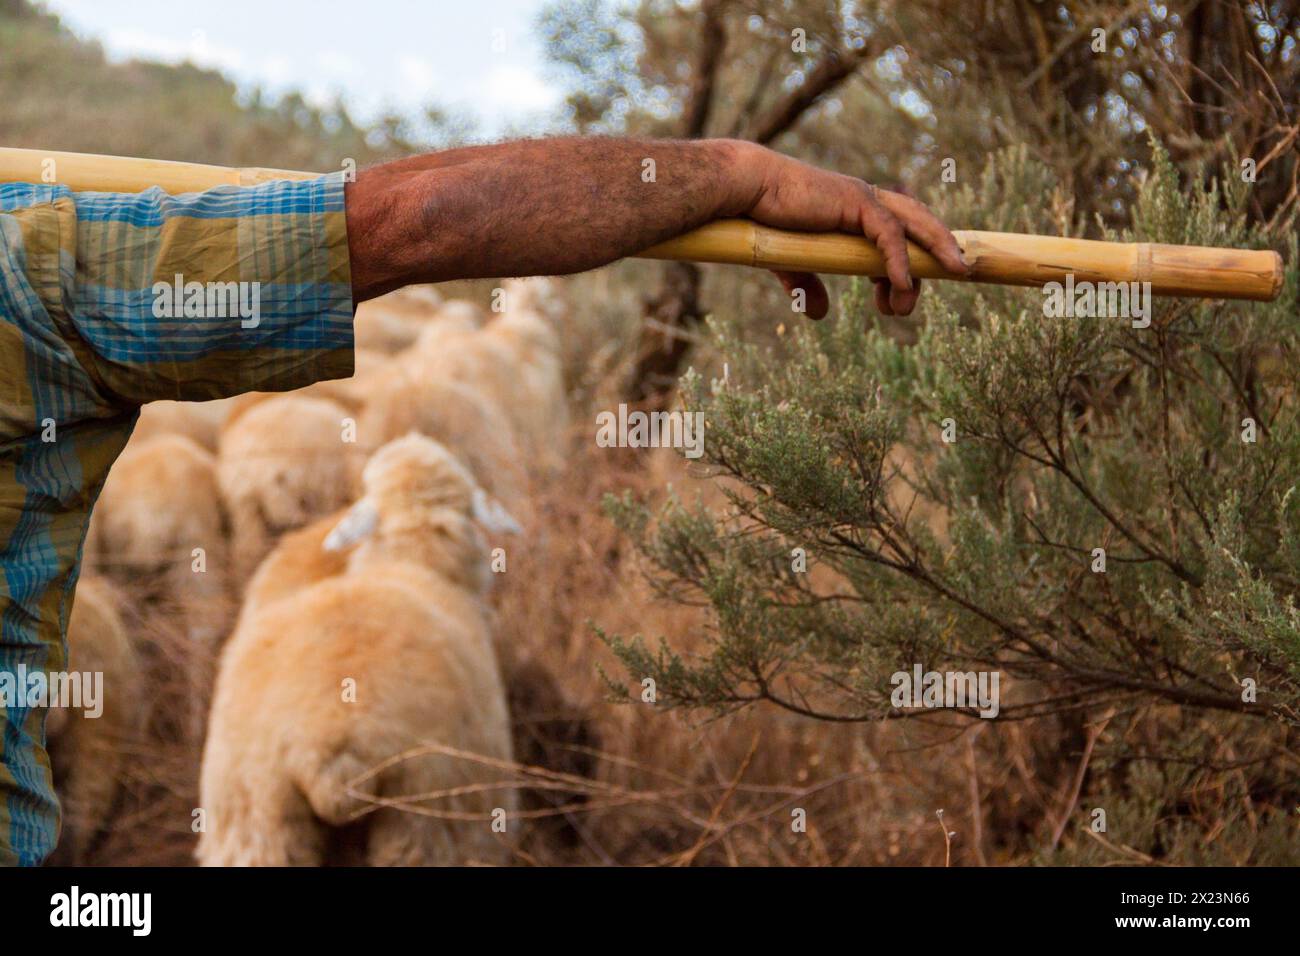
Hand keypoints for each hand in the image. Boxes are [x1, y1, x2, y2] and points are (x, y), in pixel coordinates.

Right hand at [730, 142, 969, 318]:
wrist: (747, 191)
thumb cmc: (764, 220)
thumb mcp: (792, 264)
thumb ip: (809, 286)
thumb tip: (821, 315)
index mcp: (856, 213)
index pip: (900, 236)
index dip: (910, 265)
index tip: (897, 299)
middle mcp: (867, 202)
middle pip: (919, 226)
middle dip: (942, 249)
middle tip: (960, 274)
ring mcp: (864, 199)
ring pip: (915, 226)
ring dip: (937, 252)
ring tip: (955, 274)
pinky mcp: (856, 201)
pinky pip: (888, 235)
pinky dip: (899, 261)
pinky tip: (901, 287)